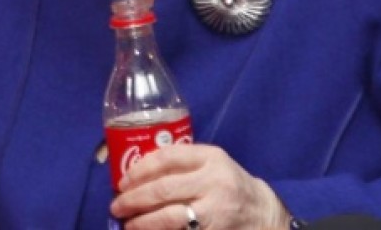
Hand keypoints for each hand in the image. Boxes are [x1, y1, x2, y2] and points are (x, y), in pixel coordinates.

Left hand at [110, 144, 290, 229]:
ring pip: (168, 218)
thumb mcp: (212, 165)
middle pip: (163, 189)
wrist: (263, 215)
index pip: (167, 158)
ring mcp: (214, 211)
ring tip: (128, 225)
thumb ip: (183, 164)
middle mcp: (213, 182)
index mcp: (211, 158)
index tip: (123, 181)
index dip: (139, 170)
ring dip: (142, 222)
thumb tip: (135, 174)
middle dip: (133, 200)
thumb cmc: (228, 186)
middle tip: (117, 206)